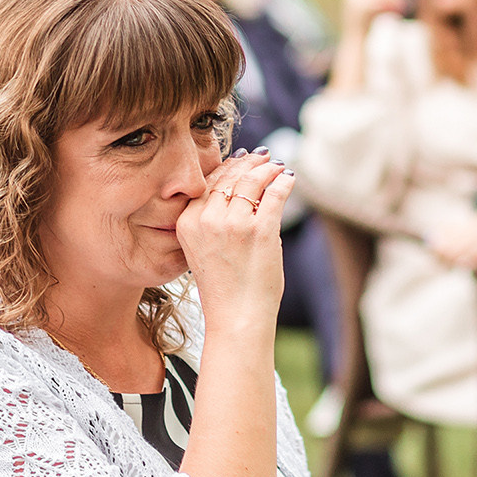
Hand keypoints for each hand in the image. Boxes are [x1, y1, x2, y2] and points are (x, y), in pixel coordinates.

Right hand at [176, 150, 295, 334]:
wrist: (236, 318)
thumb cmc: (223, 289)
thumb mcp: (202, 249)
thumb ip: (211, 221)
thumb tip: (236, 190)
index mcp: (187, 223)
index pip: (208, 183)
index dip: (227, 168)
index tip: (241, 160)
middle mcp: (207, 219)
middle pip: (230, 177)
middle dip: (249, 164)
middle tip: (263, 157)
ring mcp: (234, 224)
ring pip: (252, 181)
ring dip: (268, 169)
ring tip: (277, 166)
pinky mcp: (260, 230)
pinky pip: (275, 194)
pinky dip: (284, 182)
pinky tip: (289, 178)